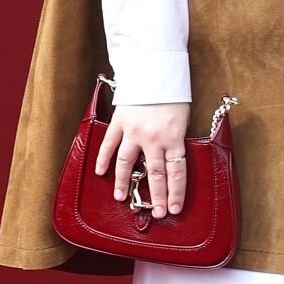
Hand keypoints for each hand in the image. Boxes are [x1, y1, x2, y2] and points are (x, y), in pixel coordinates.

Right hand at [94, 101, 190, 218]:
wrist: (156, 70)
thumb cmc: (173, 95)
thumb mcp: (183, 120)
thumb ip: (175, 142)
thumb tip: (171, 163)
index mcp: (174, 138)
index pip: (176, 172)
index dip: (176, 193)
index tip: (174, 209)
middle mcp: (154, 139)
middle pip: (155, 174)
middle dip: (156, 196)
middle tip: (156, 213)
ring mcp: (134, 132)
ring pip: (127, 164)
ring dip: (123, 183)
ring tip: (121, 198)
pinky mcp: (119, 123)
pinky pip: (110, 144)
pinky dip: (104, 159)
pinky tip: (101, 172)